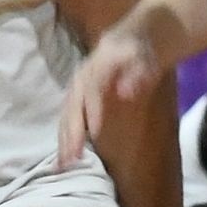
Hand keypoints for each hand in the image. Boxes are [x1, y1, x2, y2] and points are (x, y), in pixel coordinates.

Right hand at [64, 18, 179, 161]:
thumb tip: (126, 92)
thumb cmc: (139, 53)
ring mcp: (77, 88)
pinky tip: (64, 157)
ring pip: (67, 115)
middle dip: (71, 134)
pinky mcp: (77, 97)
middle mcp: (82, 78)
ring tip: (62, 165)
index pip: (91, 92)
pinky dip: (65, 137)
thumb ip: (137, 75)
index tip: (92, 135)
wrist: (131, 41)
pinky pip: (68, 118)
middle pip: (73, 107)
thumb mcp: (144, 59)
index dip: (91, 113)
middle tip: (70, 160)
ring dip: (63, 139)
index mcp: (96, 68)